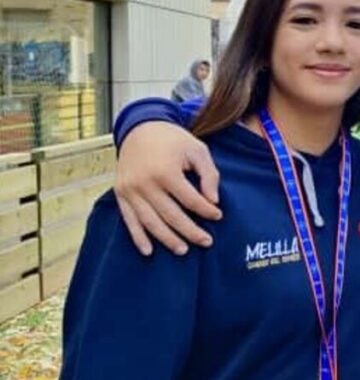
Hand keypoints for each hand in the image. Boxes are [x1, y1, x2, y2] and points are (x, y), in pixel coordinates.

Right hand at [113, 121, 221, 255]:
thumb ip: (209, 174)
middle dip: (191, 231)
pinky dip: (138, 237)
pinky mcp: (121, 194)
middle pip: (171, 215)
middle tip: (207, 242)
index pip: (190, 200)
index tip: (218, 215)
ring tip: (183, 250)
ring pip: (151, 222)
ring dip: (167, 239)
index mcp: (166, 171)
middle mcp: (145, 183)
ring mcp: (130, 190)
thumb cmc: (174, 140)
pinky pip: (129, 220)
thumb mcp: (197, 150)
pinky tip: (148, 251)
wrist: (140, 129)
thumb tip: (213, 201)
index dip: (206, 210)